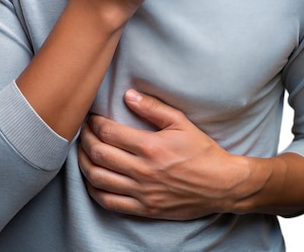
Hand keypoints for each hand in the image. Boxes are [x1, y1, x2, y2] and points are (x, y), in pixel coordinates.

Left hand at [78, 90, 250, 219]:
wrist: (220, 185)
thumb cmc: (202, 151)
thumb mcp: (181, 122)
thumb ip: (153, 108)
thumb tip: (128, 95)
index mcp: (150, 146)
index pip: (109, 133)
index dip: (95, 123)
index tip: (92, 117)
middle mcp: (142, 170)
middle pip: (99, 154)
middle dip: (85, 139)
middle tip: (83, 131)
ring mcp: (142, 192)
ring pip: (99, 179)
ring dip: (84, 164)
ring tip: (83, 152)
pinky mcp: (144, 208)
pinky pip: (110, 202)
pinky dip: (94, 190)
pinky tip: (92, 179)